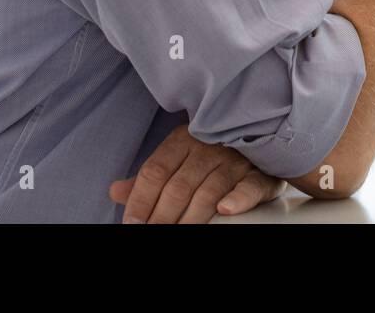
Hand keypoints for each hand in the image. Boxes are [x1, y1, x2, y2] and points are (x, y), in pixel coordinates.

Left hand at [109, 124, 286, 222]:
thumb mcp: (178, 160)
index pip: (155, 171)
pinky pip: (248, 187)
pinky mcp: (259, 174)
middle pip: (178, 186)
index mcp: (183, 140)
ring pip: (208, 192)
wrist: (259, 141)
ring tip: (178, 234)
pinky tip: (223, 211)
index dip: (140, 200)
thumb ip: (149, 179)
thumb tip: (115, 191)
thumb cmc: (210, 158)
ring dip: (189, 219)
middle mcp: (208, 148)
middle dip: (161, 217)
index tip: (131, 224)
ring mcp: (235, 160)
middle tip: (152, 235)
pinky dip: (237, 200)